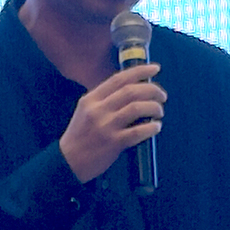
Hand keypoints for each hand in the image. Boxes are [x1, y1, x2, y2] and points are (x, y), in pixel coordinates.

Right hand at [59, 64, 166, 182]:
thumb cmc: (80, 136)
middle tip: (162, 96)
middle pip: (131, 91)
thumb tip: (131, 90)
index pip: (119, 79)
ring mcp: (106, 126)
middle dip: (152, 90)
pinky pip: (138, 132)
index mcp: (91, 99)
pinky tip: (156, 127)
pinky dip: (151, 127)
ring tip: (159, 112)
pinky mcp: (113, 143)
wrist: (68, 161)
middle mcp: (98, 110)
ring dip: (154, 107)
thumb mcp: (86, 111)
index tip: (154, 69)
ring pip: (137, 108)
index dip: (140, 71)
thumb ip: (104, 100)